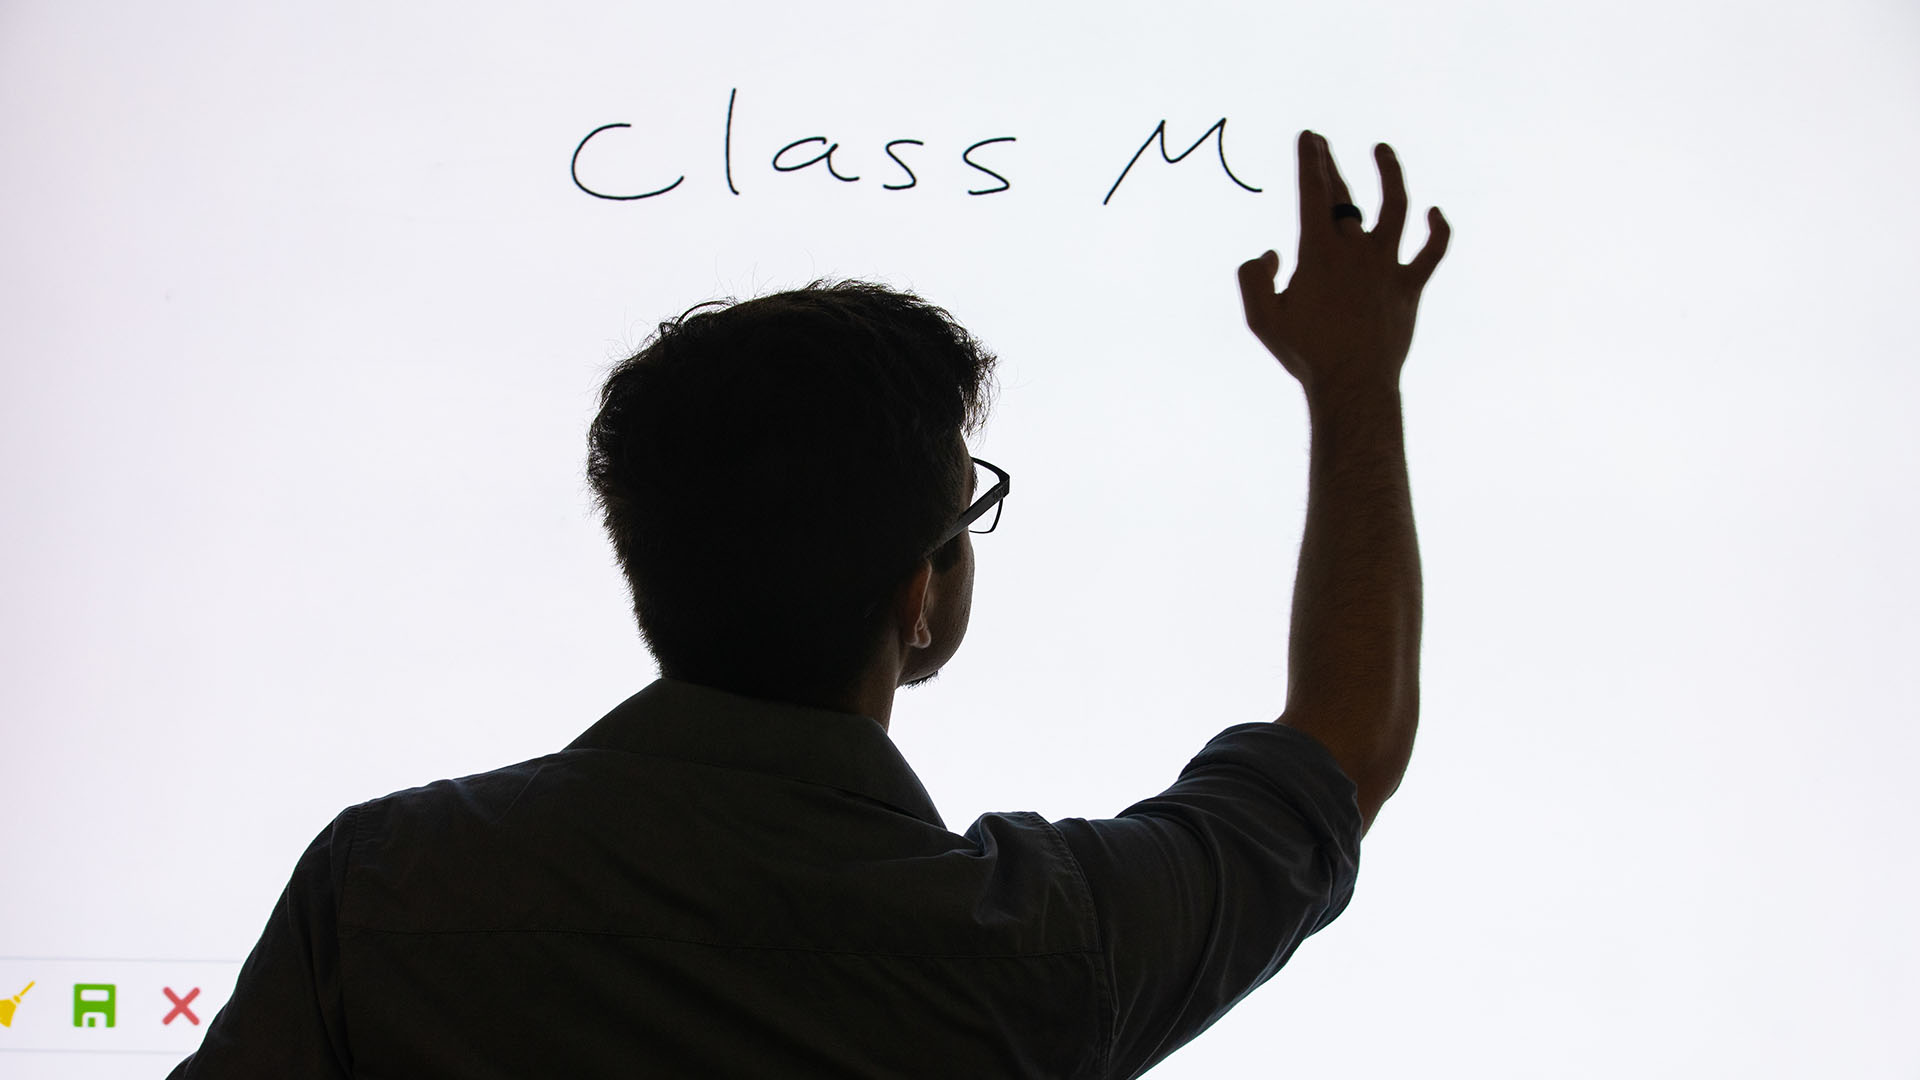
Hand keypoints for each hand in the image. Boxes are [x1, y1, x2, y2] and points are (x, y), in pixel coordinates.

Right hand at [1237, 131, 1449, 397]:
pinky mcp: (1409, 287)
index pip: (1313, 192)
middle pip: (1345, 194)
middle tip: (1322, 143)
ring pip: (1397, 207)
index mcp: (1318, 252)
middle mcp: (1356, 250)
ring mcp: (1387, 265)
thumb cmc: (1305, 353)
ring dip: (1391, 173)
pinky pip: (1432, 251)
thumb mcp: (1260, 318)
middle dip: (1330, 163)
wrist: (1353, 384)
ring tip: (1383, 150)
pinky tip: (1435, 213)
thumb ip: (1252, 277)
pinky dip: (1438, 229)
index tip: (1308, 138)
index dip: (1310, 160)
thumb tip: (1271, 253)